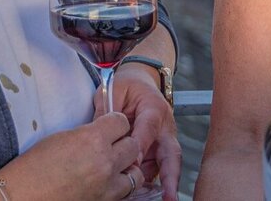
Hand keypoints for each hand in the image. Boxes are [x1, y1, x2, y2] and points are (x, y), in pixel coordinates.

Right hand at [0, 112, 143, 200]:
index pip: (122, 122)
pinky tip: (109, 183)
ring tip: (115, 167)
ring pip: (136, 173)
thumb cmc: (33, 166)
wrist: (22, 195)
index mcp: (92, 138)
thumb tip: (102, 133)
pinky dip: (121, 187)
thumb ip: (88, 134)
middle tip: (115, 145)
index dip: (116, 123)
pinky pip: (125, 193)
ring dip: (128, 168)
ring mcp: (107, 185)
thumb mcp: (62, 138)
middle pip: (133, 145)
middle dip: (125, 143)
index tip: (111, 126)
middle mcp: (105, 161)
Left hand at [96, 64, 182, 200]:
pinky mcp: (160, 150)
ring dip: (164, 182)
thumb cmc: (127, 86)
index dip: (140, 145)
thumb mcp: (114, 92)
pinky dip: (154, 181)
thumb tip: (98, 136)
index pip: (148, 129)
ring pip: (167, 164)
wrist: (141, 82)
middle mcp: (164, 127)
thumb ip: (107, 114)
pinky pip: (158, 168)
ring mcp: (164, 140)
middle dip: (171, 176)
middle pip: (171, 153)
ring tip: (163, 198)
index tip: (131, 161)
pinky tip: (145, 192)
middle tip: (169, 196)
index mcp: (153, 109)